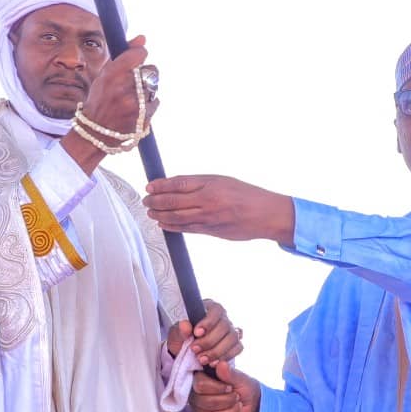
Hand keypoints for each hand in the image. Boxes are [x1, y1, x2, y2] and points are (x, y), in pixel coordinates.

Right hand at [62, 36, 158, 172]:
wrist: (96, 133)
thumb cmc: (100, 100)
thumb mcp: (105, 75)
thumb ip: (124, 55)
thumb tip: (143, 38)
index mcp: (112, 74)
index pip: (139, 54)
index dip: (140, 55)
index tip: (137, 60)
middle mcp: (124, 88)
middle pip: (151, 70)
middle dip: (145, 74)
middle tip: (134, 82)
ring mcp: (135, 104)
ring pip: (154, 86)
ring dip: (147, 90)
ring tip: (132, 98)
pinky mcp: (144, 117)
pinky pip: (155, 101)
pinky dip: (148, 104)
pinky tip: (135, 109)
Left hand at [144, 175, 294, 245]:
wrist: (265, 214)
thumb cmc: (246, 194)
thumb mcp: (223, 180)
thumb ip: (200, 183)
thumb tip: (175, 185)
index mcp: (211, 184)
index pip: (179, 183)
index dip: (161, 185)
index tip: (149, 185)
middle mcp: (208, 200)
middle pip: (174, 201)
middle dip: (156, 201)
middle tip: (146, 200)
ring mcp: (209, 217)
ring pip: (177, 216)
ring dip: (160, 214)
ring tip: (150, 212)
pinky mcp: (211, 231)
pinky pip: (186, 228)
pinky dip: (172, 226)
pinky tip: (163, 223)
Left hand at [166, 299, 242, 365]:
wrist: (185, 353)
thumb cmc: (182, 338)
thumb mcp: (176, 333)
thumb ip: (180, 329)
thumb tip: (185, 325)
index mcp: (210, 308)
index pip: (216, 310)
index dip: (208, 322)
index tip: (196, 333)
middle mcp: (223, 318)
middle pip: (225, 326)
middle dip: (209, 341)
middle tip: (195, 350)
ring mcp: (231, 330)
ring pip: (233, 338)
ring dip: (217, 351)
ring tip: (202, 359)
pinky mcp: (235, 344)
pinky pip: (238, 348)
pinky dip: (226, 356)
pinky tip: (213, 363)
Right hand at [189, 361, 260, 411]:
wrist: (247, 400)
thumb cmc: (240, 385)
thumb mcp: (238, 377)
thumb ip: (229, 372)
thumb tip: (220, 364)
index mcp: (201, 379)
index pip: (200, 385)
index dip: (217, 388)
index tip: (230, 387)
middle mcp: (196, 395)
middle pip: (206, 402)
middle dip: (227, 401)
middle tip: (237, 396)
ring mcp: (199, 410)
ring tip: (238, 405)